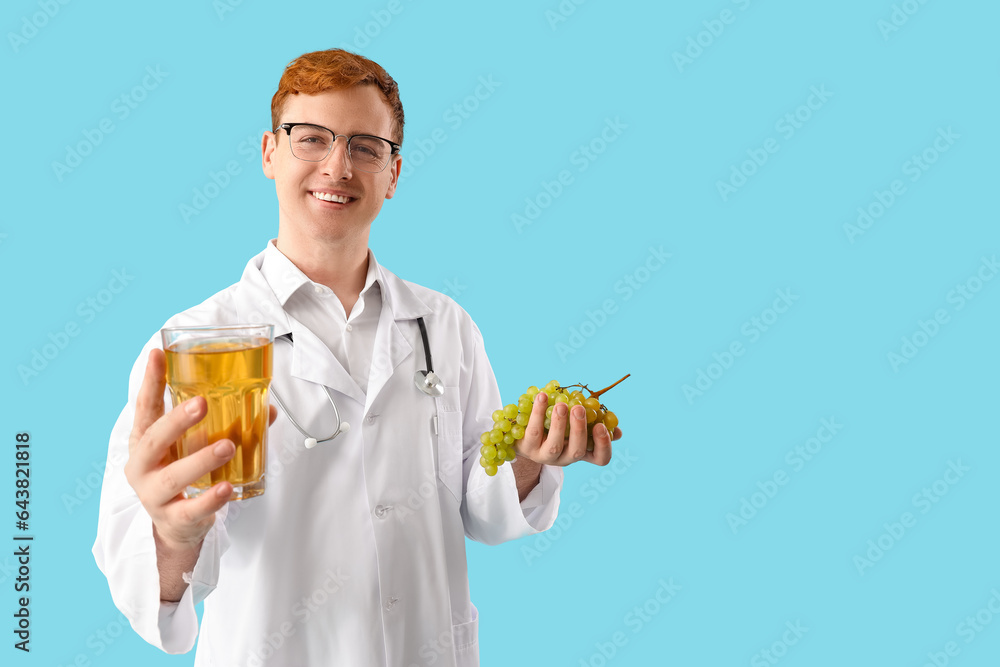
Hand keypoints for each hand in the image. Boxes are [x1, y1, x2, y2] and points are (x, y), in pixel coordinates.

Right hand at [123, 349, 277, 552]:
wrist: (177, 527)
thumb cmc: (185, 474)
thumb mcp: (194, 446)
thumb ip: (225, 424)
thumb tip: (268, 407)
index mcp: (145, 442)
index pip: (145, 408)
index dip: (150, 382)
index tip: (157, 355)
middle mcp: (143, 467)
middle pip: (153, 441)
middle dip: (177, 421)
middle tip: (202, 403)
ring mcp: (154, 495)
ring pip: (173, 476)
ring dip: (200, 459)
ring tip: (227, 446)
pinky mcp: (173, 519)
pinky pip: (191, 509)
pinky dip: (209, 499)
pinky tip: (226, 488)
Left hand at [514, 391, 621, 466]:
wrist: (520, 434)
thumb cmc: (553, 426)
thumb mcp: (573, 425)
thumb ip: (593, 423)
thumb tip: (617, 430)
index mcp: (580, 451)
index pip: (600, 458)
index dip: (603, 446)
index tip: (601, 426)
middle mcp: (564, 458)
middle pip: (577, 451)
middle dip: (579, 430)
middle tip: (578, 409)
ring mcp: (544, 455)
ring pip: (554, 444)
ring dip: (559, 424)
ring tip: (561, 404)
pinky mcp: (526, 448)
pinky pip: (532, 431)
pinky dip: (538, 412)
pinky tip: (542, 396)